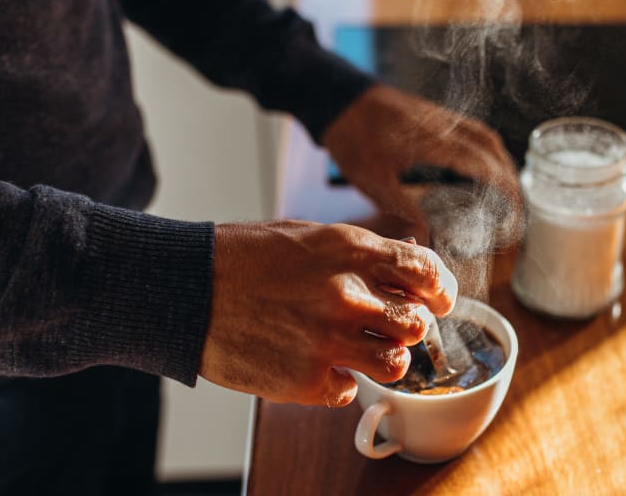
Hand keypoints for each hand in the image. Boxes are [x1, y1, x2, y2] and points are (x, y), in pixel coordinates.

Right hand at [200, 221, 456, 406]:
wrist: (185, 289)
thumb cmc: (241, 258)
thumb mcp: (306, 235)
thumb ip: (358, 251)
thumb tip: (406, 259)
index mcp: (349, 250)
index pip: (425, 271)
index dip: (440, 289)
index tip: (438, 299)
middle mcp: (346, 294)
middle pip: (416, 323)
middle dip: (409, 326)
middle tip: (391, 327)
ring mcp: (327, 340)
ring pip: (396, 363)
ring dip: (384, 358)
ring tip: (360, 351)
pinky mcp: (306, 379)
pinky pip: (350, 390)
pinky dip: (340, 382)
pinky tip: (317, 365)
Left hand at [322, 85, 520, 239]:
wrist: (336, 98)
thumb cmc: (351, 138)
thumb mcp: (372, 181)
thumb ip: (403, 207)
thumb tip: (427, 236)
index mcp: (432, 141)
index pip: (481, 161)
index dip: (503, 184)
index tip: (515, 205)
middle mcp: (442, 125)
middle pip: (490, 145)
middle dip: (508, 173)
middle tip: (515, 203)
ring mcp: (438, 116)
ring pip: (482, 133)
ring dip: (499, 158)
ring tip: (505, 186)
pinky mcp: (431, 113)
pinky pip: (469, 128)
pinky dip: (483, 146)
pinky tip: (479, 164)